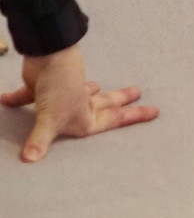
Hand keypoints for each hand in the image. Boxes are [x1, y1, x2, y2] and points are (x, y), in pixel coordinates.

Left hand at [1, 46, 158, 162]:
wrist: (48, 57)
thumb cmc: (58, 89)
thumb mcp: (50, 119)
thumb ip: (40, 141)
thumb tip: (30, 160)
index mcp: (85, 116)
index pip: (114, 119)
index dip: (133, 117)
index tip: (155, 111)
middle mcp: (78, 106)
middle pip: (106, 104)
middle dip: (123, 102)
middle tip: (139, 94)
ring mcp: (63, 95)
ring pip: (81, 94)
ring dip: (90, 91)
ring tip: (99, 86)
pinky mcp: (43, 89)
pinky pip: (30, 96)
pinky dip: (18, 99)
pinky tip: (5, 100)